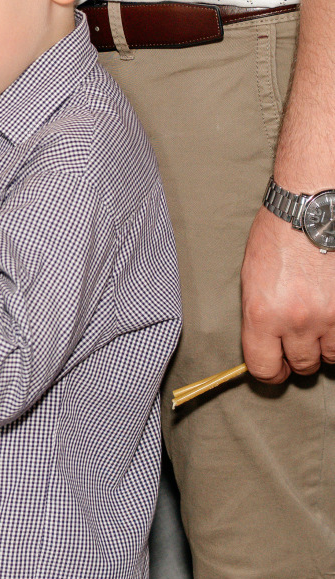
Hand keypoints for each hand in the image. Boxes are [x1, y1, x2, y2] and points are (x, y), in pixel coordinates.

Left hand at [241, 206, 334, 381]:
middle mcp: (297, 321)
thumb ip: (259, 316)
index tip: (277, 369)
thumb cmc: (279, 234)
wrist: (313, 206)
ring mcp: (331, 316)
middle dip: (300, 356)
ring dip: (327, 345)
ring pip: (333, 356)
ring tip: (320, 322)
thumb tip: (266, 344)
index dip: (271, 373)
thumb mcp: (252, 277)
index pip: (265, 368)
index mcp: (262, 314)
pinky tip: (334, 313)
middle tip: (300, 341)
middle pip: (302, 365)